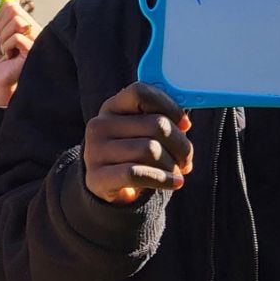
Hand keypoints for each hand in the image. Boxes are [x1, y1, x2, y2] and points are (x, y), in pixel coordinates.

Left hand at [0, 0, 40, 106]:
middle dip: (1, 27)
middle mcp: (33, 28)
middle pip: (13, 10)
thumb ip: (4, 16)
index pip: (11, 5)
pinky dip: (7, 46)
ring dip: (4, 38)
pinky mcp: (34, 50)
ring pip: (16, 22)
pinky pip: (17, 37)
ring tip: (7, 50)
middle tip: (3, 42)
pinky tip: (10, 56)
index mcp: (25, 23)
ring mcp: (35, 38)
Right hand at [83, 82, 193, 203]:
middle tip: (185, 159)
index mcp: (112, 107)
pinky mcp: (96, 177)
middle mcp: (100, 125)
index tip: (185, 125)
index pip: (141, 93)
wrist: (108, 187)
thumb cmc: (134, 154)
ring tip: (174, 173)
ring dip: (172, 165)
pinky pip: (138, 174)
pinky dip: (163, 180)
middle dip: (182, 145)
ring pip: (151, 151)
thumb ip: (159, 120)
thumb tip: (184, 123)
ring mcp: (95, 151)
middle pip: (157, 125)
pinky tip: (173, 183)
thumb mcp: (142, 132)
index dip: (169, 106)